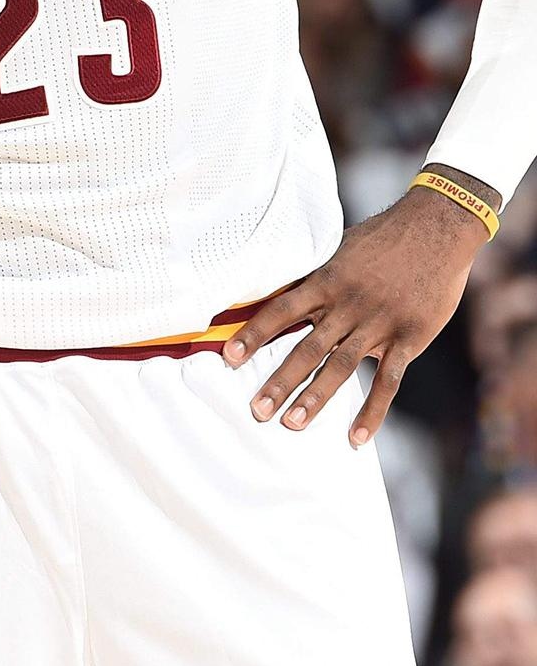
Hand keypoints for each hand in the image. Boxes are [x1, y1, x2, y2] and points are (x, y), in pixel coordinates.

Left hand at [221, 187, 487, 445]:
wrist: (437, 227)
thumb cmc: (384, 236)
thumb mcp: (342, 248)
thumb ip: (317, 275)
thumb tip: (282, 289)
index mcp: (328, 280)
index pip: (281, 310)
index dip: (254, 334)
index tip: (228, 358)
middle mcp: (348, 304)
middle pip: (307, 348)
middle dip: (279, 381)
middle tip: (257, 411)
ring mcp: (379, 323)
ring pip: (341, 367)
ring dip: (315, 398)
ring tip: (291, 425)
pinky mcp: (408, 338)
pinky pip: (388, 381)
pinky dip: (372, 411)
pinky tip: (356, 438)